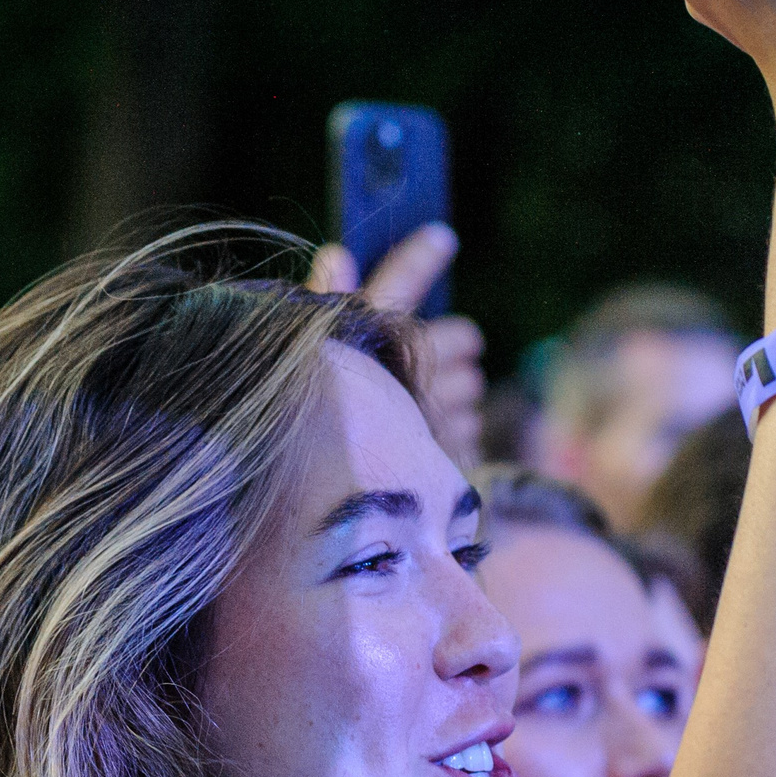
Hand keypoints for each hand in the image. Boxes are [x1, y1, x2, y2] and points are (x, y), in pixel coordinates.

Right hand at [309, 223, 486, 464]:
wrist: (318, 538)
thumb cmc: (304, 449)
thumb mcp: (314, 376)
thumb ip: (325, 311)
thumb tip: (337, 253)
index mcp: (358, 357)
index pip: (394, 290)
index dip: (418, 260)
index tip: (441, 238)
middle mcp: (400, 383)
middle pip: (452, 342)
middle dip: (459, 345)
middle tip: (461, 351)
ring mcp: (429, 424)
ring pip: (467, 391)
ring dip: (460, 395)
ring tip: (438, 408)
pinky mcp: (449, 466)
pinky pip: (471, 434)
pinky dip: (461, 435)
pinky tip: (441, 445)